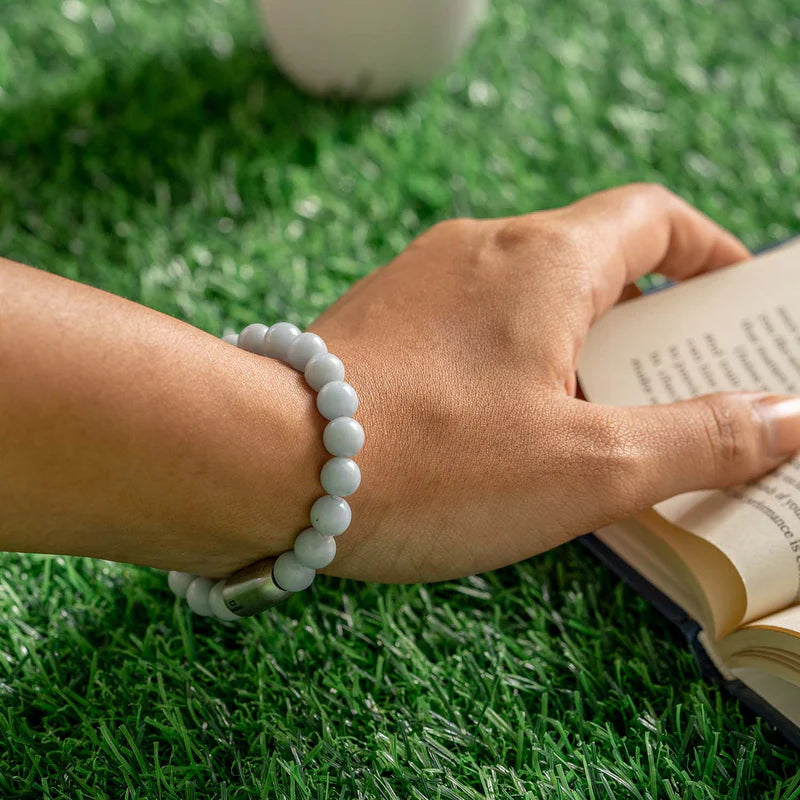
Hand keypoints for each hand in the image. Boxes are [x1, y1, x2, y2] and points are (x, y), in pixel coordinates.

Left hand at [310, 183, 798, 582]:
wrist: (265, 463)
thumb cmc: (430, 460)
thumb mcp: (590, 465)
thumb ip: (699, 439)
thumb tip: (785, 418)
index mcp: (544, 259)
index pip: (654, 218)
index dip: (705, 255)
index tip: (728, 304)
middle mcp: (477, 250)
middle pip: (588, 265)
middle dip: (640, 326)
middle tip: (669, 395)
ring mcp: (416, 285)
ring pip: (518, 305)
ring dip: (565, 355)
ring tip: (583, 431)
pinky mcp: (374, 328)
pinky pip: (461, 336)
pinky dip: (500, 372)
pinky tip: (494, 437)